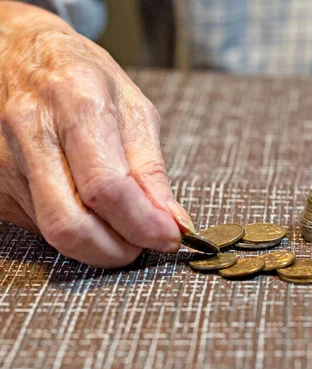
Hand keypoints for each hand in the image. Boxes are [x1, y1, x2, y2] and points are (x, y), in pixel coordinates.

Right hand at [0, 3, 194, 267]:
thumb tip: (172, 221)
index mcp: (76, 102)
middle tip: (142, 242)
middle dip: (116, 250)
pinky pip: (38, 226)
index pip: (108, 188)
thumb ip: (151, 168)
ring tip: (120, 220)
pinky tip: (84, 204)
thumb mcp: (133, 108)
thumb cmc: (80, 77)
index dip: (143, 224)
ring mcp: (3, 160)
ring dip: (97, 242)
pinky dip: (72, 228)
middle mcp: (30, 132)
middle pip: (70, 224)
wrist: (15, 53)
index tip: (169, 237)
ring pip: (52, 232)